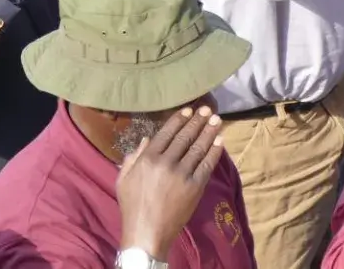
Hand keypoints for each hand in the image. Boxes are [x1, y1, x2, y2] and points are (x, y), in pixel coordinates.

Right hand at [117, 106, 226, 259]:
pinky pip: (206, 165)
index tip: (189, 110)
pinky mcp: (195, 187)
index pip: (167, 133)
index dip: (179, 120)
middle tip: (208, 110)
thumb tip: (146, 139)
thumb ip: (133, 157)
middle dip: (198, 121)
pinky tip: (219, 142)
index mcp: (147, 158)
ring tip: (217, 121)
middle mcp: (166, 162)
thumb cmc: (132, 206)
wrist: (147, 232)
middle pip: (185, 137)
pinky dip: (214, 152)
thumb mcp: (123, 179)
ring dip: (209, 133)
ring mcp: (182, 175)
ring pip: (198, 148)